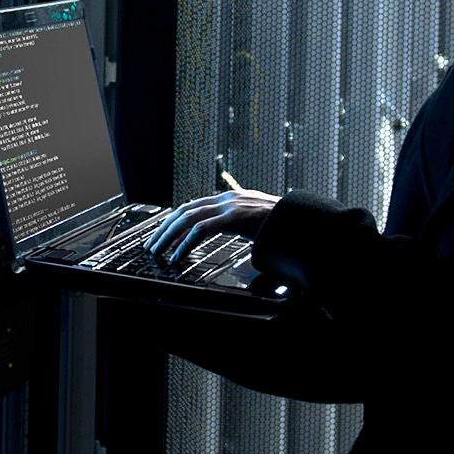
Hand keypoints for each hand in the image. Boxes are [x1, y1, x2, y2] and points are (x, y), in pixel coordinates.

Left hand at [145, 189, 278, 268]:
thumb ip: (237, 228)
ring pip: (187, 218)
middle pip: (184, 210)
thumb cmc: (283, 225)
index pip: (194, 206)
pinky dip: (185, 243)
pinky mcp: (235, 217)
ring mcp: (231, 206)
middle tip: (151, 244)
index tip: (162, 235)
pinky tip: (178, 255)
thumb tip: (226, 239)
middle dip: (164, 228)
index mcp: (231, 199)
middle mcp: (228, 198)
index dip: (174, 220)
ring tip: (157, 251)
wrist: (302, 220)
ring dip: (168, 235)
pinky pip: (201, 229)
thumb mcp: (255, 225)